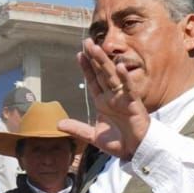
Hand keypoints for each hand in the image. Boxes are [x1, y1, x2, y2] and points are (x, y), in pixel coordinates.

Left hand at [56, 38, 151, 161]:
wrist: (135, 151)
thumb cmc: (118, 142)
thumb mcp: (93, 136)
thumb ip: (77, 128)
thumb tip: (58, 124)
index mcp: (102, 102)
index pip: (92, 81)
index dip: (86, 68)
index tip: (79, 54)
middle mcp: (112, 96)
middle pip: (101, 73)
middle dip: (94, 58)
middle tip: (87, 42)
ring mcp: (122, 98)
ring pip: (112, 76)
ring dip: (105, 62)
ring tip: (97, 48)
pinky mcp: (133, 103)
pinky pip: (129, 88)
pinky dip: (125, 78)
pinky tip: (119, 67)